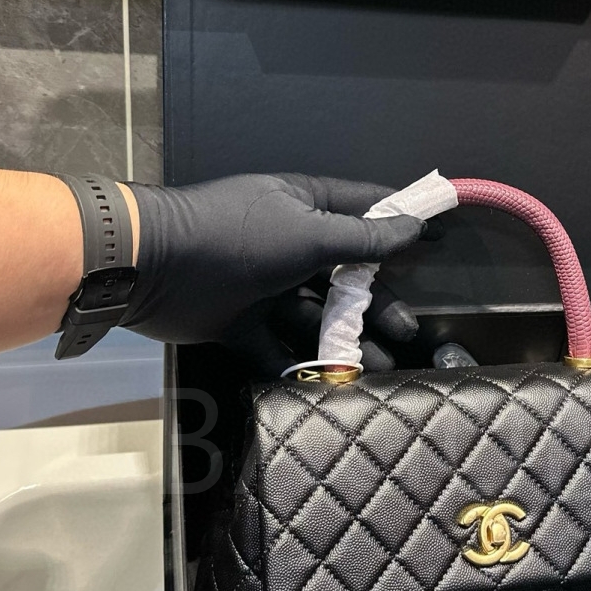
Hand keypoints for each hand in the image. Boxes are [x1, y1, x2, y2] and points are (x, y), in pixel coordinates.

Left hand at [121, 173, 424, 370]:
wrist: (152, 269)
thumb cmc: (236, 236)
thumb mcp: (308, 233)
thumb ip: (362, 239)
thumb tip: (414, 226)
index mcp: (304, 209)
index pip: (364, 211)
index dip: (400, 225)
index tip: (437, 240)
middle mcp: (288, 247)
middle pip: (345, 277)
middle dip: (376, 303)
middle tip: (407, 330)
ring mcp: (265, 288)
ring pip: (316, 317)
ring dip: (345, 339)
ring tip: (376, 365)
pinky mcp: (242, 324)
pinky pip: (279, 347)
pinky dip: (300, 364)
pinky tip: (328, 381)